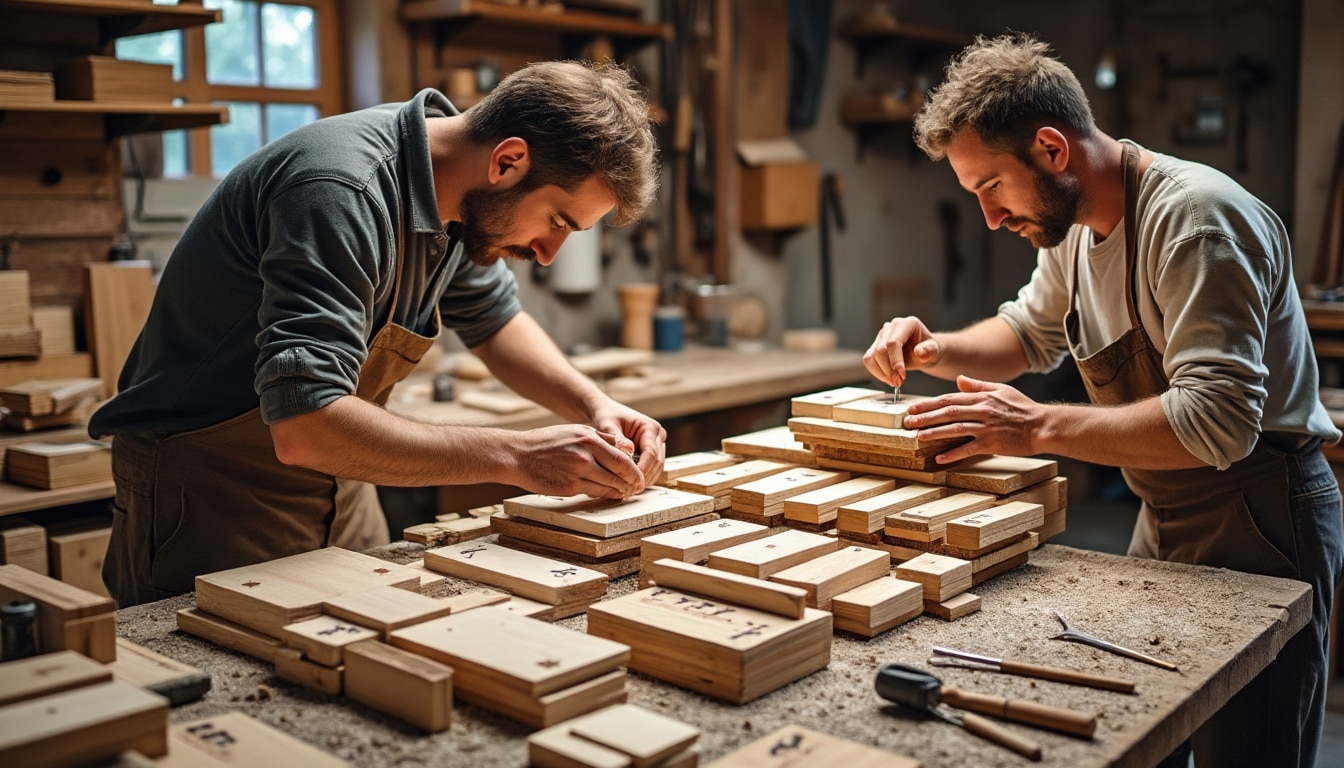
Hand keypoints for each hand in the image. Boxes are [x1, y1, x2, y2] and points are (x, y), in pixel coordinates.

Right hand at [514, 424, 646, 498]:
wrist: (518, 455)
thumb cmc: (547, 442)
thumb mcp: (576, 430)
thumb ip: (600, 438)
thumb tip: (624, 447)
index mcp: (589, 438)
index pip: (623, 457)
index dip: (635, 469)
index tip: (640, 474)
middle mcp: (586, 455)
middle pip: (620, 472)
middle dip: (633, 481)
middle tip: (639, 486)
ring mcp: (578, 472)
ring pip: (610, 485)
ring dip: (621, 490)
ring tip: (627, 492)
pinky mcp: (570, 487)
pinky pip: (595, 492)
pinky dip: (607, 495)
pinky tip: (611, 494)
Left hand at [589, 400, 666, 492]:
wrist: (605, 412)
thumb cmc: (606, 416)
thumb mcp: (608, 426)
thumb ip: (617, 440)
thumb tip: (627, 453)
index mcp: (650, 427)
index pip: (651, 453)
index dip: (643, 470)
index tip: (632, 482)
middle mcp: (657, 436)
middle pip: (657, 463)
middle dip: (644, 477)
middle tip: (630, 491)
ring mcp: (656, 444)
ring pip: (656, 468)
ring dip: (645, 479)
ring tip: (629, 490)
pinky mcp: (651, 451)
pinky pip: (650, 468)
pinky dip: (642, 476)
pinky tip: (629, 484)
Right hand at [864, 316, 940, 386]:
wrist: (925, 353)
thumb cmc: (929, 351)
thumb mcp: (935, 352)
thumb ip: (930, 351)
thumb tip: (919, 353)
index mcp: (907, 324)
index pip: (893, 342)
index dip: (895, 361)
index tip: (901, 377)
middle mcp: (891, 327)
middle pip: (880, 349)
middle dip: (889, 370)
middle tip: (898, 383)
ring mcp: (881, 336)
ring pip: (872, 356)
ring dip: (882, 373)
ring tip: (895, 382)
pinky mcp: (874, 346)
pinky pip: (868, 360)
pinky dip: (876, 372)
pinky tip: (888, 378)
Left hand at [901, 376, 1042, 462]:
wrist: (1043, 425)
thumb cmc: (1023, 408)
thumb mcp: (1001, 390)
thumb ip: (978, 385)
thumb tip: (959, 380)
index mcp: (982, 397)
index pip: (949, 399)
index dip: (929, 404)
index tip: (913, 408)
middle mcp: (982, 410)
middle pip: (948, 412)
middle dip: (925, 417)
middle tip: (907, 422)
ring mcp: (986, 427)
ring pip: (955, 428)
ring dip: (934, 432)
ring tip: (917, 436)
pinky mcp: (992, 443)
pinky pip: (969, 448)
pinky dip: (953, 453)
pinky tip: (940, 458)